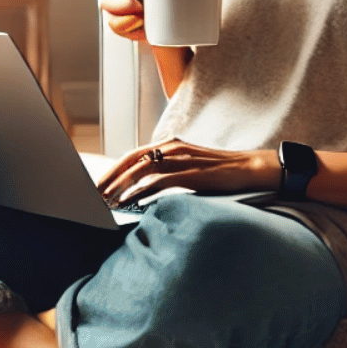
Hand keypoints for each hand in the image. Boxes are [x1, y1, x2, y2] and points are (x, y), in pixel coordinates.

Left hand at [97, 137, 272, 204]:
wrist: (251, 168)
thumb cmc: (221, 172)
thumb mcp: (189, 169)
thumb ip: (167, 173)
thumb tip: (143, 189)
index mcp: (170, 145)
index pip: (134, 155)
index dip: (114, 170)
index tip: (99, 185)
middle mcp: (173, 147)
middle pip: (132, 159)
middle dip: (111, 177)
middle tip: (94, 194)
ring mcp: (183, 158)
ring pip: (142, 168)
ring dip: (122, 185)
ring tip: (107, 200)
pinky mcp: (192, 172)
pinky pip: (160, 181)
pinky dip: (143, 191)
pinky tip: (132, 202)